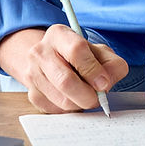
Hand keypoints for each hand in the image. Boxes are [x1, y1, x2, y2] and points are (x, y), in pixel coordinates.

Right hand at [0, 25, 128, 113]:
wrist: (54, 61)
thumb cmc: (81, 56)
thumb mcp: (101, 52)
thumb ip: (112, 64)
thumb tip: (105, 84)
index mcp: (58, 34)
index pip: (76, 50)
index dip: (93, 70)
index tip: (104, 82)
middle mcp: (40, 52)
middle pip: (65, 81)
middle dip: (88, 95)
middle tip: (98, 98)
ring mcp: (32, 74)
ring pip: (62, 100)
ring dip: (81, 104)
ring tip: (86, 96)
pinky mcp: (32, 94)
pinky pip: (57, 110)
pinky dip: (71, 110)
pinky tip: (73, 98)